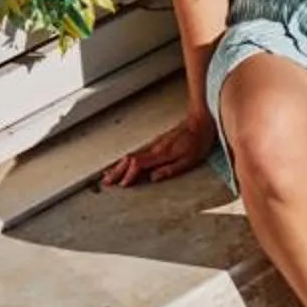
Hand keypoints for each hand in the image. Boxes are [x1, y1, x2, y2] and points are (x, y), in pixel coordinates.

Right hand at [101, 113, 217, 189]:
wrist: (200, 121)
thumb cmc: (198, 141)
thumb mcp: (189, 159)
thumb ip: (170, 169)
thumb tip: (153, 178)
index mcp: (161, 153)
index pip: (138, 164)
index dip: (129, 175)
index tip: (123, 185)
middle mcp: (154, 148)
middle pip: (129, 160)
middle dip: (117, 172)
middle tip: (106, 182)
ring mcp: (154, 145)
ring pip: (131, 157)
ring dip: (118, 166)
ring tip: (108, 175)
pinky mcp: (156, 144)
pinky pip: (137, 154)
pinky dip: (127, 161)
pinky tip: (124, 164)